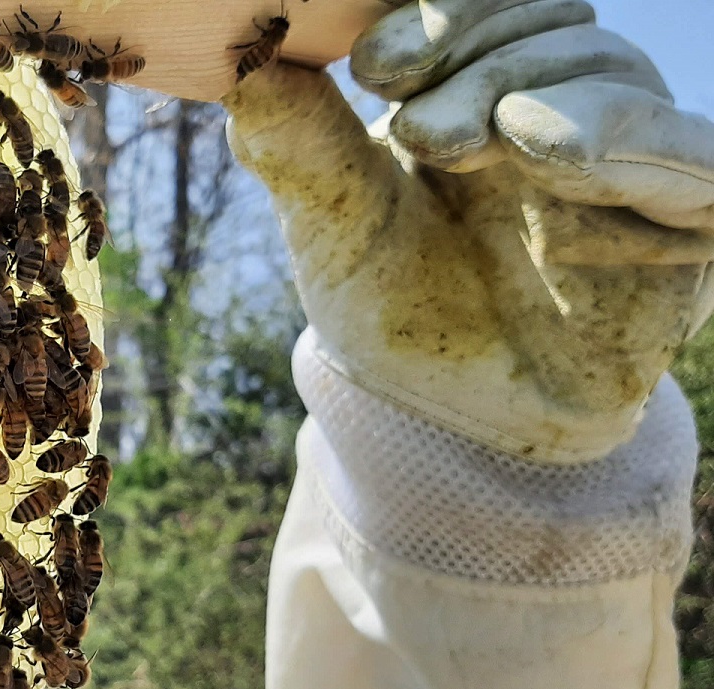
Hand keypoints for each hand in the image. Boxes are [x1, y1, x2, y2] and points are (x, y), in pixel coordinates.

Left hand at [223, 0, 713, 461]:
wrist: (454, 418)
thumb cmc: (400, 309)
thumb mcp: (335, 229)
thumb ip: (300, 150)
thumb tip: (248, 67)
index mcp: (481, 87)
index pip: (488, 8)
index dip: (444, 16)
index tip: (373, 63)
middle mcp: (564, 107)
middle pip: (550, 29)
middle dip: (478, 58)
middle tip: (414, 127)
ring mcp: (631, 163)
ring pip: (614, 78)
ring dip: (534, 90)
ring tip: (472, 136)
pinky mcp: (686, 229)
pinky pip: (697, 166)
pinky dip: (633, 144)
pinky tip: (556, 147)